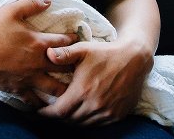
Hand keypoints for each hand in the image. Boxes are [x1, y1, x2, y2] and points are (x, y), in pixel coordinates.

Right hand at [0, 0, 78, 106]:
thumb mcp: (11, 11)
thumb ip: (31, 3)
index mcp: (39, 43)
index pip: (64, 42)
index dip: (74, 40)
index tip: (79, 40)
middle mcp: (39, 63)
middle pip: (65, 67)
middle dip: (75, 66)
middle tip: (81, 67)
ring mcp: (30, 78)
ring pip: (55, 88)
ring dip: (64, 88)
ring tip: (70, 90)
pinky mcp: (19, 89)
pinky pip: (35, 100)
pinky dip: (42, 103)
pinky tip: (47, 106)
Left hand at [38, 40, 152, 125]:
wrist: (134, 59)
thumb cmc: (105, 53)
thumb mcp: (83, 49)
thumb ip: (64, 53)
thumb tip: (47, 54)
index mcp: (83, 90)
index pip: (59, 111)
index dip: (47, 114)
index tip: (38, 112)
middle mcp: (95, 105)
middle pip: (70, 120)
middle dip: (58, 117)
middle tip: (51, 111)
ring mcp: (108, 112)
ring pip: (84, 124)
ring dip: (73, 120)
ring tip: (65, 112)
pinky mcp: (118, 115)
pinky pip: (98, 124)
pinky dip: (88, 121)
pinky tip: (83, 113)